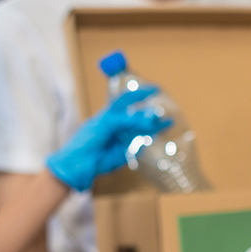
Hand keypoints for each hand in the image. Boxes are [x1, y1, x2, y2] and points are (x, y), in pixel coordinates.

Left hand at [46, 87, 168, 190]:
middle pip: (139, 116)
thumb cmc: (88, 138)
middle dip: (150, 113)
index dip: (140, 94)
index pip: (128, 99)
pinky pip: (142, 144)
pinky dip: (150, 139)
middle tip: (160, 112)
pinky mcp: (128, 151)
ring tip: (168, 123)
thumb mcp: (106, 123)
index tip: (155, 90)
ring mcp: (124, 138)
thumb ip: (125, 119)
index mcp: (111, 114)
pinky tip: (158, 135)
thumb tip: (144, 117)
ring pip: (144, 130)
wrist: (81, 161)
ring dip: (155, 126)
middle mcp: (120, 125)